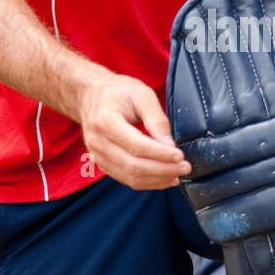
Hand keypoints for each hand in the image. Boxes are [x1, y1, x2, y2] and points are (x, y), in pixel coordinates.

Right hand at [77, 72, 191, 189]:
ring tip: (177, 174)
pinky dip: (147, 182)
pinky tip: (163, 178)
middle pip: (133, 165)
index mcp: (105, 121)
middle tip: (185, 167)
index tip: (180, 155)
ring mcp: (97, 156)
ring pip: (130, 177)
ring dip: (157, 179)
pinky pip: (126, 179)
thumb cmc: (116, 92)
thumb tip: (170, 145)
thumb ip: (157, 119)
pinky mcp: (102, 164)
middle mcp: (98, 142)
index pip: (136, 146)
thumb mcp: (141, 94)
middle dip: (163, 170)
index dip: (160, 154)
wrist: (90, 96)